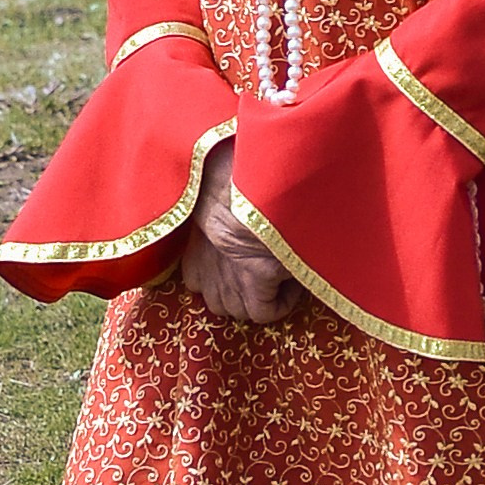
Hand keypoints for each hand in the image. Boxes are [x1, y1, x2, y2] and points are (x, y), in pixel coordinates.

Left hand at [179, 138, 303, 324]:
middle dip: (241, 293)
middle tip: (263, 272)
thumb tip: (229, 216)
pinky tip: (291, 277)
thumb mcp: (218, 196)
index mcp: (193, 248)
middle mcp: (204, 269)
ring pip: (241, 311)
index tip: (245, 263)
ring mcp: (228, 276)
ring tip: (278, 274)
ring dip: (260, 298)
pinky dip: (281, 301)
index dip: (223, 278)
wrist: (256, 173)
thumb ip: (219, 216)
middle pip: (219, 304)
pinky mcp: (256, 276)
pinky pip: (266, 312)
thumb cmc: (240, 175)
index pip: (195, 282)